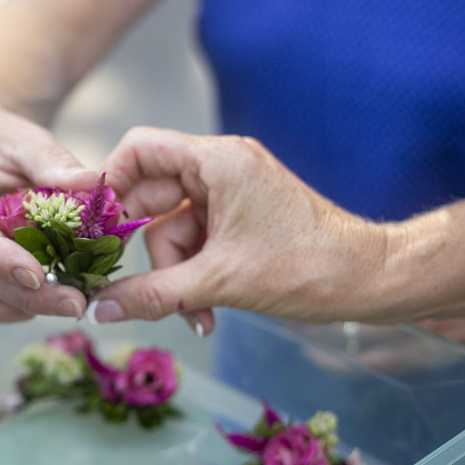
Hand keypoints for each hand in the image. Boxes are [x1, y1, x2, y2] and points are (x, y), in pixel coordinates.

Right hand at [0, 103, 97, 322]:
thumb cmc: (0, 141)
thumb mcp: (27, 138)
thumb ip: (54, 161)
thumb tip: (91, 183)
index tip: (37, 276)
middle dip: (25, 296)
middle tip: (74, 303)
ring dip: (17, 309)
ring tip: (65, 303)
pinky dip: (10, 308)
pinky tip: (46, 298)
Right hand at [88, 126, 387, 331]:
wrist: (369, 280)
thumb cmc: (307, 267)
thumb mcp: (220, 282)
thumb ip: (153, 294)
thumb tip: (99, 310)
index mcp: (217, 161)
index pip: (139, 150)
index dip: (109, 186)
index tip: (95, 231)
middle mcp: (220, 168)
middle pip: (150, 199)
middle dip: (150, 254)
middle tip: (140, 290)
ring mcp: (231, 194)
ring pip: (171, 230)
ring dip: (175, 276)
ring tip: (196, 314)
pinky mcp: (240, 219)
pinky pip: (196, 243)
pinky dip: (195, 277)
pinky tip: (207, 312)